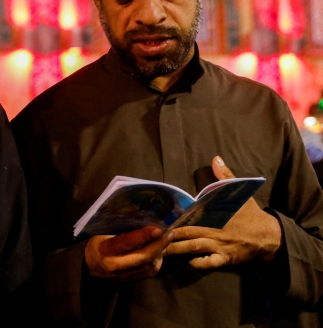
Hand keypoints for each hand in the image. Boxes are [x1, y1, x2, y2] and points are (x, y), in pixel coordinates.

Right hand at [84, 226, 173, 280]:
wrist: (92, 266)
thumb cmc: (99, 243)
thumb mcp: (104, 232)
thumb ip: (121, 228)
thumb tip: (140, 215)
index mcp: (106, 250)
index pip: (127, 243)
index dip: (143, 236)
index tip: (158, 228)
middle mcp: (116, 265)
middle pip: (143, 257)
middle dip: (159, 245)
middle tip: (169, 233)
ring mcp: (125, 275)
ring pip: (149, 265)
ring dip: (160, 252)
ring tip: (165, 240)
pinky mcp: (133, 280)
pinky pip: (150, 271)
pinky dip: (157, 260)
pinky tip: (159, 251)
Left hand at [164, 156, 280, 269]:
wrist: (270, 235)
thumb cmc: (251, 214)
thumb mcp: (240, 193)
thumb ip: (225, 176)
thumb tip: (216, 158)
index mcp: (213, 215)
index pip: (189, 216)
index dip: (173, 218)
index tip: (159, 219)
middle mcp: (213, 230)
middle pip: (186, 233)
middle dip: (169, 236)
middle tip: (152, 237)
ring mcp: (218, 246)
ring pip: (193, 248)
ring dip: (177, 250)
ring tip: (160, 251)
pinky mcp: (225, 258)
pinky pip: (209, 263)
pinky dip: (198, 264)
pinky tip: (188, 262)